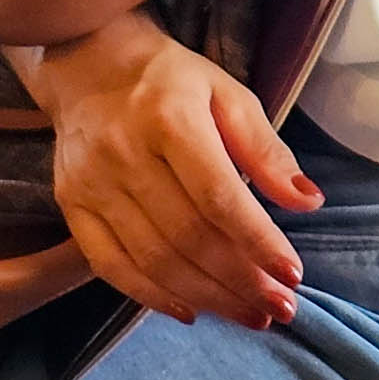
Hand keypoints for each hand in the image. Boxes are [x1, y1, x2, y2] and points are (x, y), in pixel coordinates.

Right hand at [26, 7, 319, 326]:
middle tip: (280, 308)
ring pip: (152, 259)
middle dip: (239, 280)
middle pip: (187, 236)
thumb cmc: (172, 81)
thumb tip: (308, 202)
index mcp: (169, 118)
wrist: (87, 65)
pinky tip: (192, 310)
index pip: (218, 195)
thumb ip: (266, 149)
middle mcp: (124, 154)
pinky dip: (152, 296)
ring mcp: (91, 184)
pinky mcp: (70, 206)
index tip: (293, 274)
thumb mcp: (229, 95)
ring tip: (250, 314)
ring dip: (207, 296)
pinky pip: (109, 266)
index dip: (257, 240)